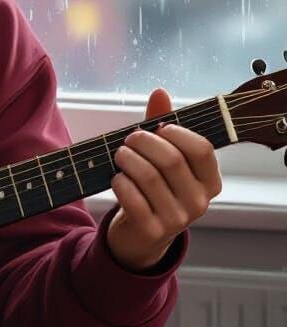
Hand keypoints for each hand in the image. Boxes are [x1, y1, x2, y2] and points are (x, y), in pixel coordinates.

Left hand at [106, 87, 221, 271]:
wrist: (140, 234)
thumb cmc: (153, 188)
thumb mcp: (161, 157)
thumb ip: (161, 125)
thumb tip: (160, 92)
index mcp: (209, 181)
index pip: (201, 149)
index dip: (177, 133)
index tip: (158, 128)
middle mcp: (198, 201)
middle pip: (171, 160)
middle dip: (143, 142)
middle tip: (129, 138)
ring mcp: (177, 219)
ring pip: (148, 177)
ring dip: (127, 159)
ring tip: (120, 155)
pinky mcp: (152, 230)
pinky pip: (132, 197)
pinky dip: (119, 182)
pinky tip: (117, 179)